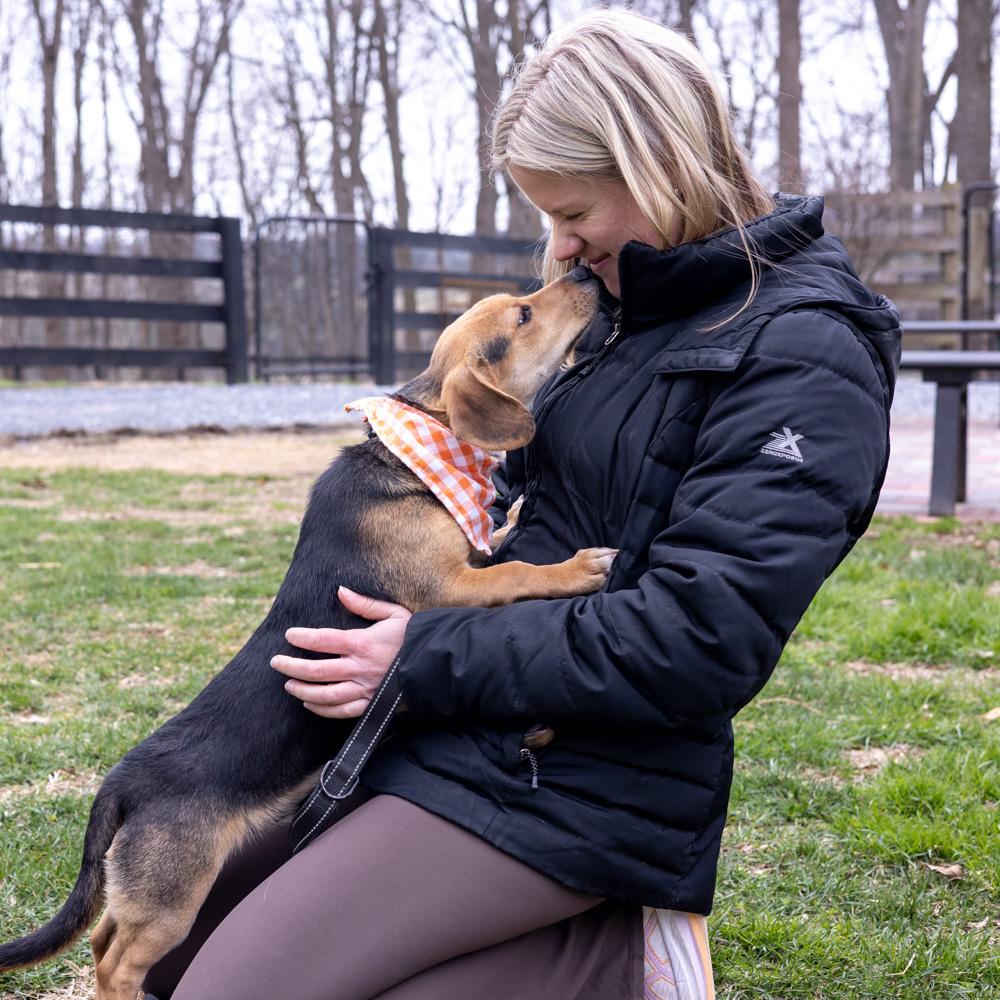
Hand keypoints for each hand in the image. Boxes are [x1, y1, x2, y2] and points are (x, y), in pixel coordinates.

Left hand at [270, 587, 411, 718]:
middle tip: (276, 662)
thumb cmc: (414, 636)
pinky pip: (341, 711)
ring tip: (288, 685)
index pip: (323, 640)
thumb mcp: (394, 613)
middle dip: (292, 666)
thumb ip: (365, 604)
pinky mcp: (370, 704)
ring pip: (325, 695)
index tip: (289, 635)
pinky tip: (309, 703)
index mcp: (363, 643)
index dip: (302, 638)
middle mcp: (360, 668)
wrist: (437, 663)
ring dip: (302, 690)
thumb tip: (341, 591)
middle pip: (317, 670)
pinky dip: (322, 709)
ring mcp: (364, 689)